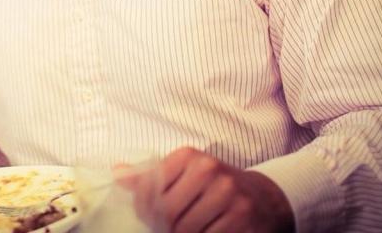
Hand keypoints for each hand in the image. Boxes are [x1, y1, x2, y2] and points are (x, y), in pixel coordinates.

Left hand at [129, 147, 292, 232]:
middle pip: (166, 213)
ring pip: (184, 230)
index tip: (147, 215)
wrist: (264, 198)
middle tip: (165, 228)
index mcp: (189, 156)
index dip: (143, 208)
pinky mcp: (241, 217)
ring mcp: (227, 194)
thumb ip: (150, 176)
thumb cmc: (214, 186)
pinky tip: (205, 231)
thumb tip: (117, 173)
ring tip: (186, 229)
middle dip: (162, 226)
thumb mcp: (183, 173)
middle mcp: (209, 170)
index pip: (149, 188)